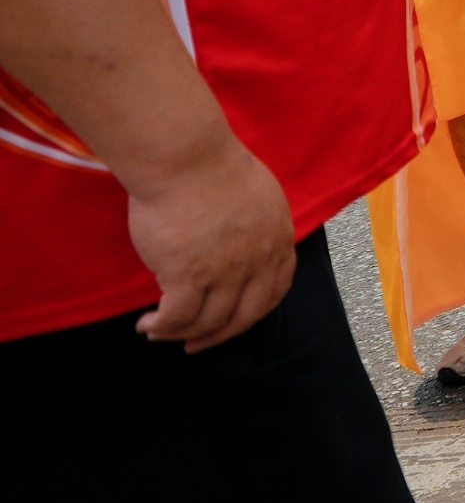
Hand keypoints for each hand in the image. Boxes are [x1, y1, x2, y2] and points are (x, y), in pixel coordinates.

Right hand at [124, 132, 294, 350]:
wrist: (186, 159)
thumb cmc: (211, 165)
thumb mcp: (256, 195)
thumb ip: (252, 225)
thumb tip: (236, 242)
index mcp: (278, 239)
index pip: (275, 289)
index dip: (252, 312)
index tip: (233, 321)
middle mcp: (258, 261)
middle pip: (245, 315)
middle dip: (219, 335)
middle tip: (196, 344)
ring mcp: (226, 272)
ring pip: (209, 321)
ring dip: (182, 334)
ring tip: (158, 332)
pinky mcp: (189, 277)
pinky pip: (178, 317)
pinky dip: (163, 327)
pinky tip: (148, 325)